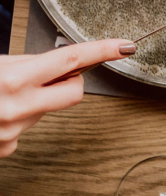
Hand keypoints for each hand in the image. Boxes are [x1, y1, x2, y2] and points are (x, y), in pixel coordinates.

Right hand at [0, 39, 135, 157]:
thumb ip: (28, 63)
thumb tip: (59, 63)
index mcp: (15, 80)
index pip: (72, 60)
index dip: (102, 50)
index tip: (125, 47)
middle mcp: (18, 107)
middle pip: (74, 92)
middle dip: (70, 81)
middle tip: (47, 77)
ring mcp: (13, 131)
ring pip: (47, 109)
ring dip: (34, 101)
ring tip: (4, 98)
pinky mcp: (7, 148)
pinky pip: (26, 127)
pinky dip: (17, 119)